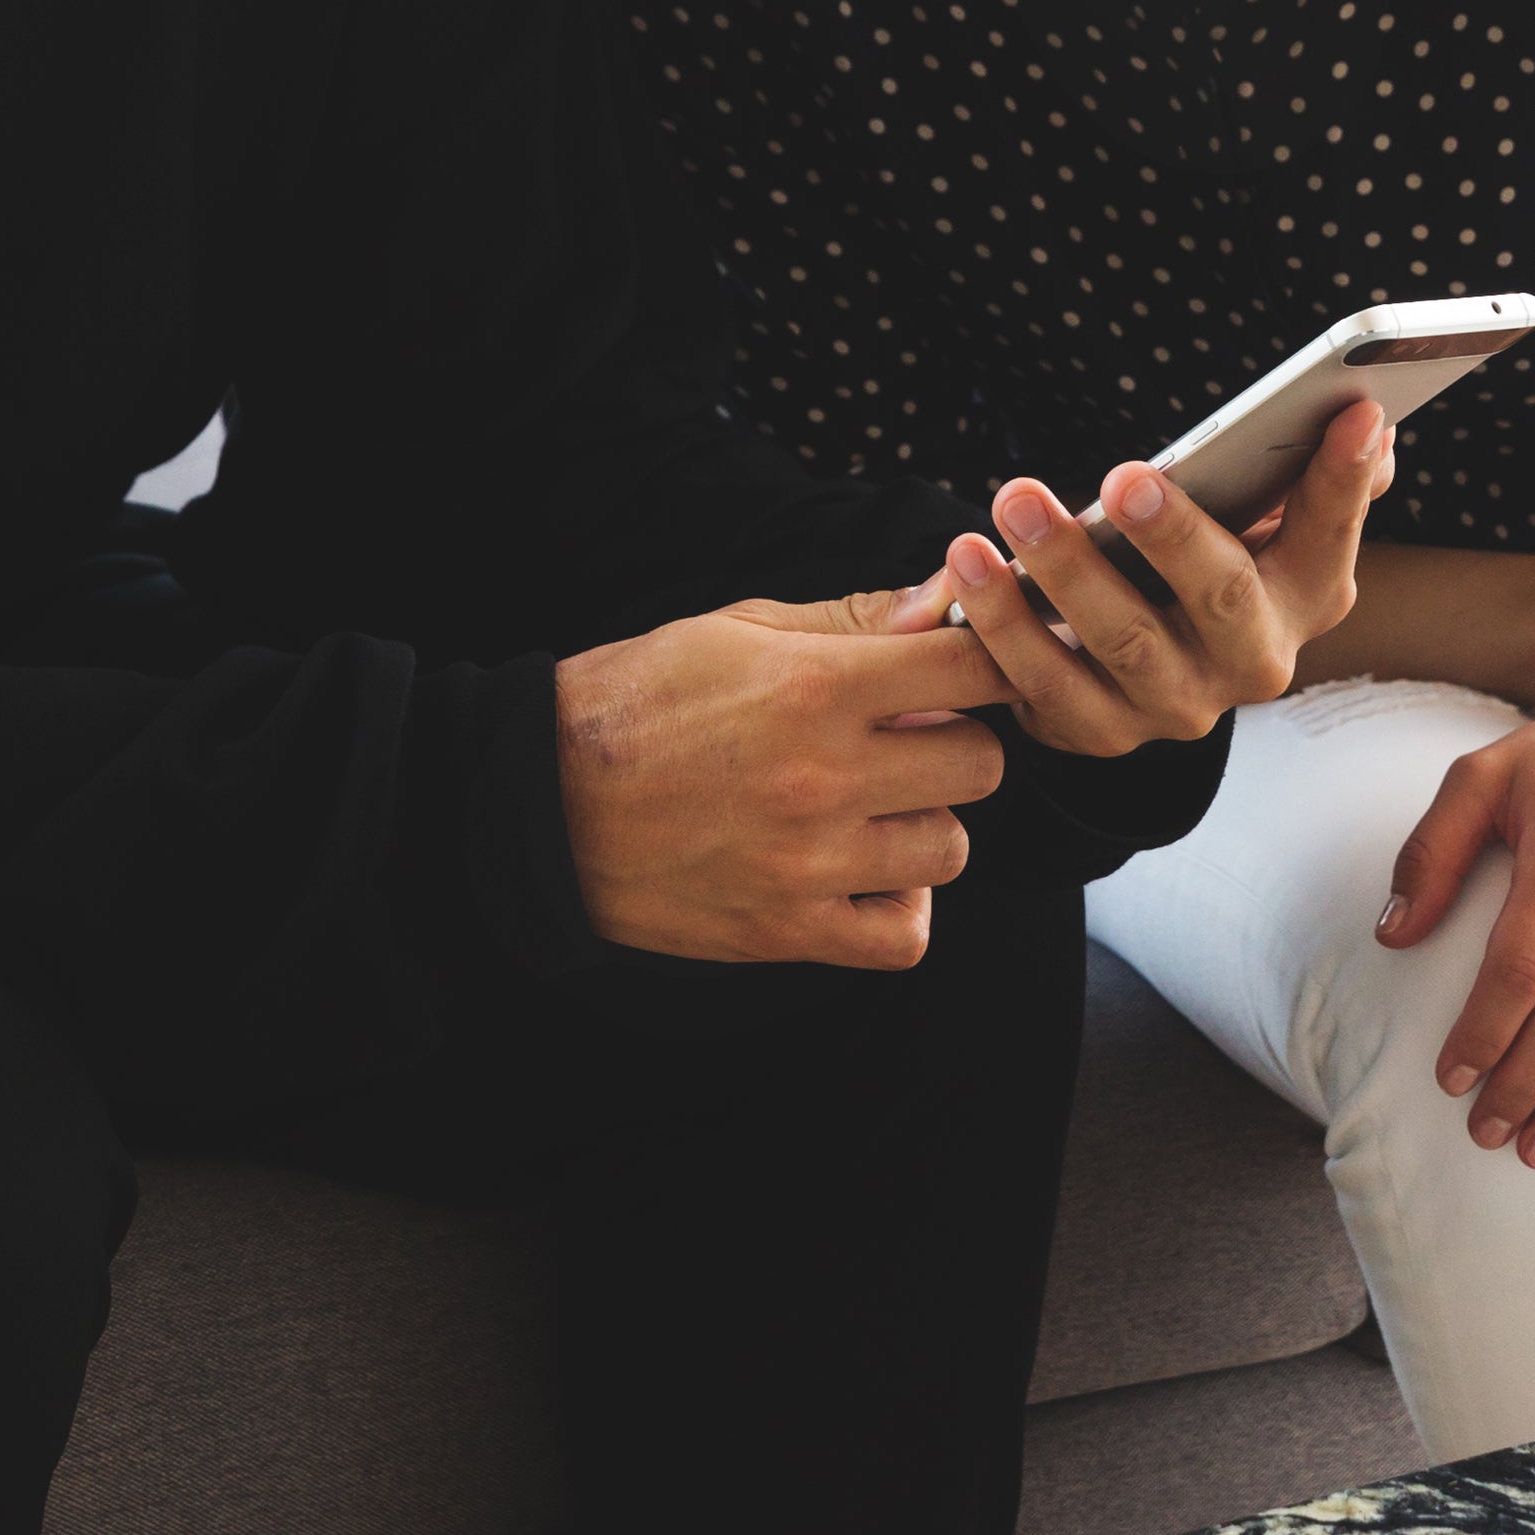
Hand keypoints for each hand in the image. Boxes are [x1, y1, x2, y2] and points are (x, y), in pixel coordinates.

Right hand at [552, 597, 1014, 967]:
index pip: (970, 665)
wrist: (545, 800)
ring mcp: (810, 862)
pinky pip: (905, 935)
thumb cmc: (642, 698)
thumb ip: (852, 620)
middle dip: (954, 742)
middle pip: (979, 762)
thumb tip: (943, 598)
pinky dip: (898, 907)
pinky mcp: (787, 931)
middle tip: (907, 739)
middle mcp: (823, 776)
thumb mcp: (739, 629)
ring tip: (873, 807)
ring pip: (949, 848)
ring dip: (923, 824)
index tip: (976, 666)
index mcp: (815, 686)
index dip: (990, 658)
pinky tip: (866, 874)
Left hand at [930, 399, 1387, 758]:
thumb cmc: (1210, 562)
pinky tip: (966, 564)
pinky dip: (1000, 622)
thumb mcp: (1272, 523)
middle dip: (1173, 534)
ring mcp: (1174, 705)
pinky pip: (1041, 683)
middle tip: (1125, 477)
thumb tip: (1367, 421)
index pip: (1332, 531)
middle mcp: (1253, 661)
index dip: (1343, 477)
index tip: (1348, 412)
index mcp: (1309, 595)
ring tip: (1016, 502)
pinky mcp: (1096, 730)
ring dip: (1064, 569)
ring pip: (1120, 641)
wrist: (1142, 673)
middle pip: (1219, 594)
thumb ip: (1321, 475)